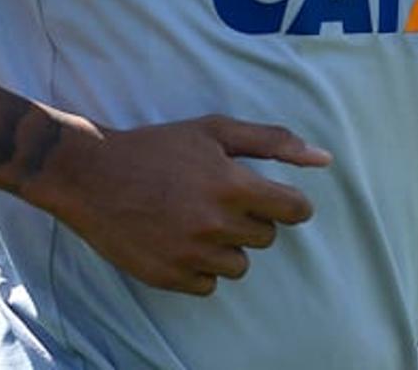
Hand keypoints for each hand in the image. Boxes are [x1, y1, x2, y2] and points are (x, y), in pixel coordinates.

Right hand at [29, 112, 332, 294]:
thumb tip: (325, 160)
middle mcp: (216, 224)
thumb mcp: (215, 130)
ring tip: (198, 221)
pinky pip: (208, 285)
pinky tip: (181, 241)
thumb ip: (273, 142)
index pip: (293, 210)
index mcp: (232, 185)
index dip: (291, 205)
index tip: (277, 201)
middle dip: (252, 219)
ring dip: (227, 246)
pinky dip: (201, 268)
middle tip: (221, 200)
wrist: (92, 175)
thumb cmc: (158, 148)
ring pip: (239, 265)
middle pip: (265, 238)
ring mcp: (191, 254)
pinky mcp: (168, 277)